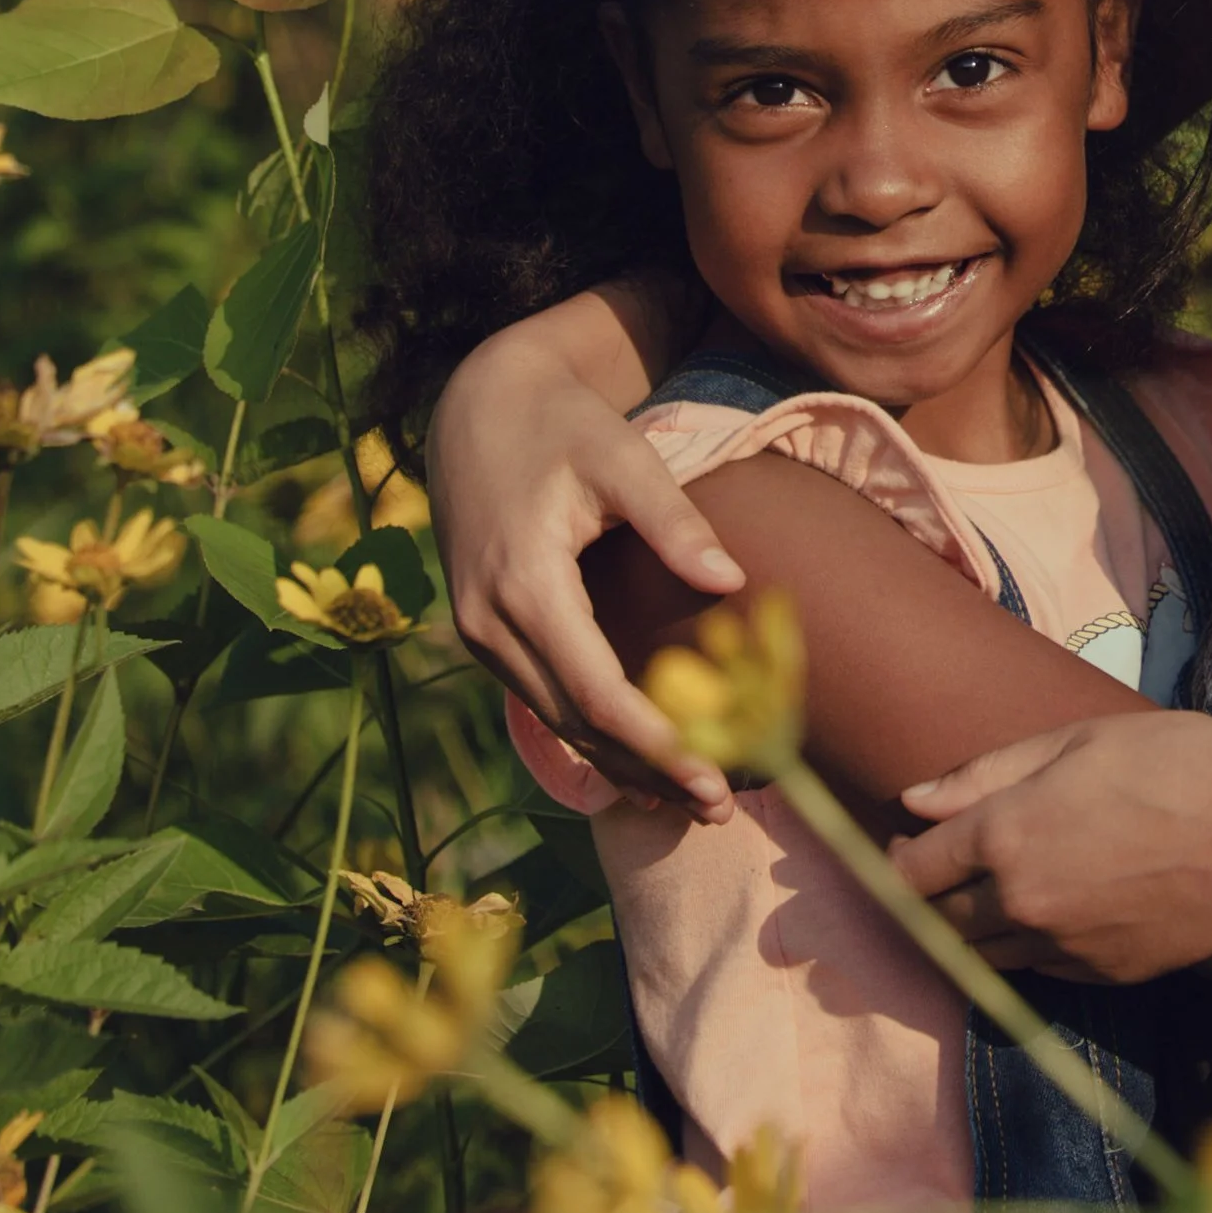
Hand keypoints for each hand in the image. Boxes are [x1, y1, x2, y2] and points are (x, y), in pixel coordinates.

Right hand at [427, 325, 742, 821]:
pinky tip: (642, 760)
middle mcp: (488, 621)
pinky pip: (541, 699)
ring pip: (555, 721)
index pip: (595, 693)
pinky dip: (592, 733)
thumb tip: (732, 583)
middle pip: (574, 724)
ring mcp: (479, 631)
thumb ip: (673, 520)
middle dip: (649, 771)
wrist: (480, 405)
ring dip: (622, 764)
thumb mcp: (622, 457)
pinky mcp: (485, 631)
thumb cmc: (563, 424)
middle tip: (723, 807)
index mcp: (523, 583)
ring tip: (694, 797)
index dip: (657, 744)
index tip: (716, 777)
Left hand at [896, 715, 1211, 979]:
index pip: (914, 871)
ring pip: (985, 959)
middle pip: (941, 923)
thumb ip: (984, 775)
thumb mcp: (1073, 742)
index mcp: (1005, 835)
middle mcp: (1022, 901)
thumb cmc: (1173, 762)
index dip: (898, 861)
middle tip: (939, 880)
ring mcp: (1064, 947)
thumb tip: (914, 800)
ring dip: (973, 935)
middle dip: (929, 903)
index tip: (906, 850)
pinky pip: (1041, 973)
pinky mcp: (1106, 975)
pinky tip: (1050, 920)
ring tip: (988, 904)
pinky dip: (1030, 952)